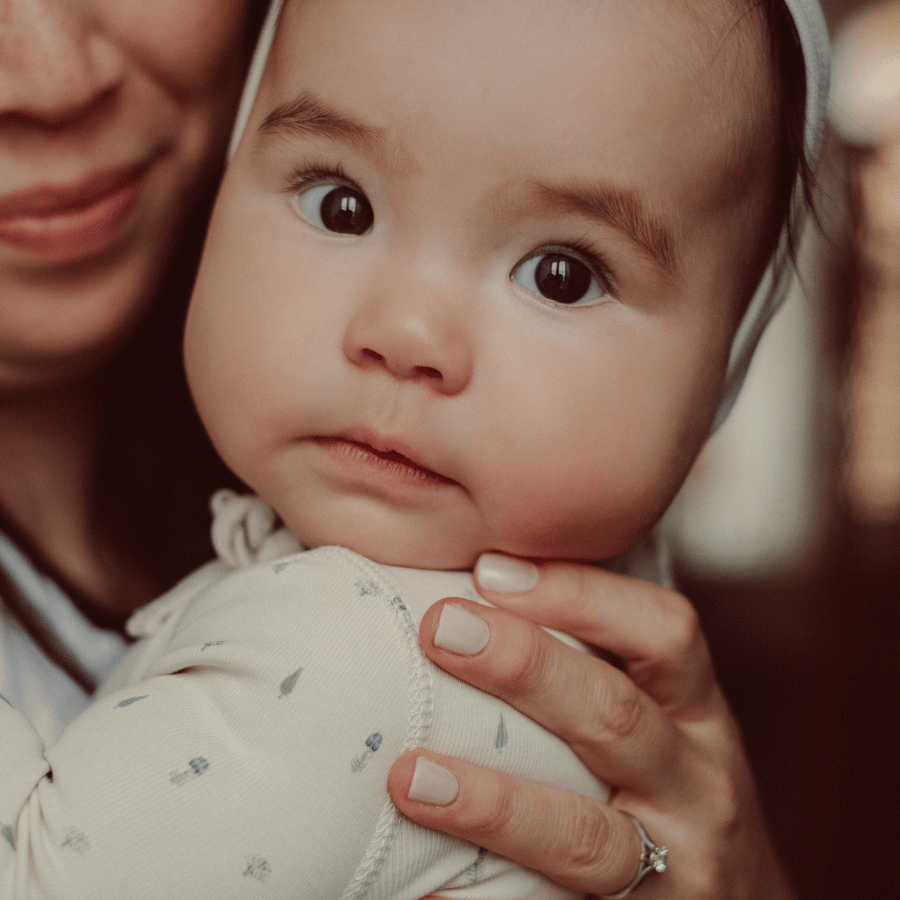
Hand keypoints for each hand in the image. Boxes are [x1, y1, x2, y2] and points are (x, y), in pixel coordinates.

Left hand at [389, 554, 794, 898]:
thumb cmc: (671, 788)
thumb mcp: (661, 717)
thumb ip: (595, 663)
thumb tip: (481, 591)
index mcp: (695, 711)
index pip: (662, 631)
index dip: (581, 593)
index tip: (491, 569)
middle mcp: (698, 783)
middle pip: (616, 716)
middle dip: (525, 666)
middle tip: (438, 629)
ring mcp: (675, 866)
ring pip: (585, 835)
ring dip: (493, 803)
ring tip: (410, 777)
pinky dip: (485, 899)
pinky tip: (429, 889)